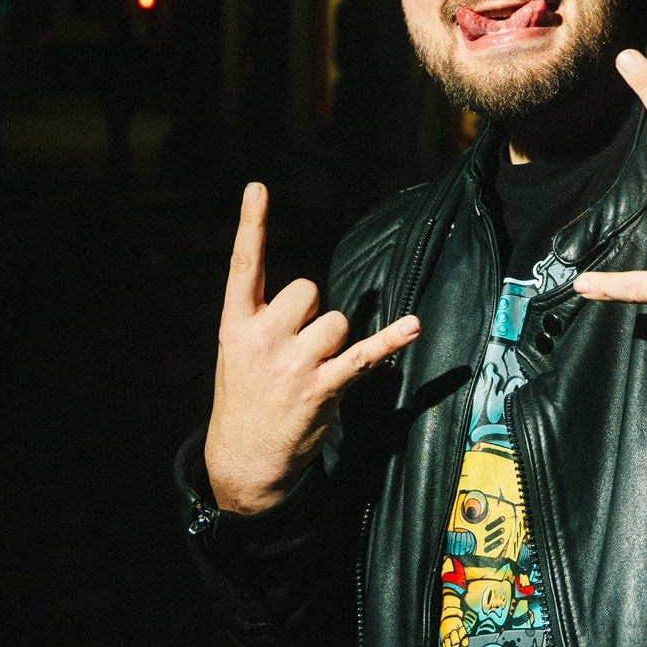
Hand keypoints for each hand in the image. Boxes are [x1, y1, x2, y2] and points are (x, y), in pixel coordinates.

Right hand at [204, 182, 420, 513]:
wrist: (243, 459)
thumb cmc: (246, 399)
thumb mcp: (237, 353)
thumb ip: (266, 319)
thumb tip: (314, 299)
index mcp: (235, 324)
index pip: (243, 265)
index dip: (251, 225)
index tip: (258, 188)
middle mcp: (262, 337)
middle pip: (309, 290)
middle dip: (313, 313)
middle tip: (296, 350)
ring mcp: (292, 363)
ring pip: (337, 320)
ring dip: (333, 343)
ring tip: (312, 371)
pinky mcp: (321, 387)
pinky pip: (363, 354)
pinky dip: (391, 340)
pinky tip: (412, 326)